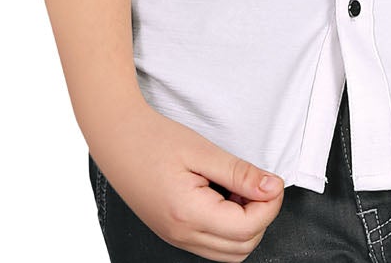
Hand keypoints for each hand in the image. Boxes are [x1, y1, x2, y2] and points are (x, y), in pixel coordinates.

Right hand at [88, 103, 285, 261]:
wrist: (117, 139)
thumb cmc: (154, 139)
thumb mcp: (202, 150)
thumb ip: (239, 173)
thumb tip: (272, 187)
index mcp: (188, 214)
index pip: (247, 227)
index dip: (270, 205)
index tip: (273, 181)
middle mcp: (181, 234)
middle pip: (242, 246)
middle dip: (261, 216)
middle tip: (259, 183)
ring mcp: (176, 238)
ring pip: (228, 252)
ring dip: (246, 225)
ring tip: (239, 189)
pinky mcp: (174, 233)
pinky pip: (212, 245)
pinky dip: (228, 227)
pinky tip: (224, 197)